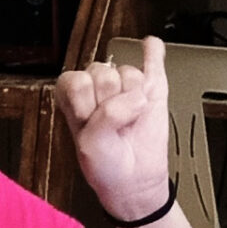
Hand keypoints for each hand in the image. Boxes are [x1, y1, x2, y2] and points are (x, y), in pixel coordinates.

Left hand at [58, 36, 172, 222]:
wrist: (134, 181)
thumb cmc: (106, 165)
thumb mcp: (92, 145)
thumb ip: (106, 116)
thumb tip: (138, 97)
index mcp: (74, 96)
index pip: (76, 80)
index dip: (84, 103)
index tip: (89, 121)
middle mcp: (98, 86)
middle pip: (103, 73)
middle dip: (110, 102)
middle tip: (114, 124)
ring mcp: (126, 86)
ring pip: (128, 72)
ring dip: (132, 98)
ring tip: (131, 118)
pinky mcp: (151, 88)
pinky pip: (152, 59)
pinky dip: (153, 52)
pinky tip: (151, 46)